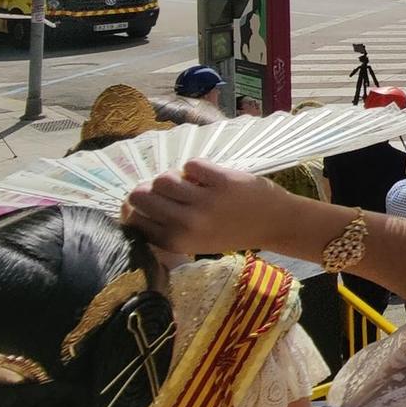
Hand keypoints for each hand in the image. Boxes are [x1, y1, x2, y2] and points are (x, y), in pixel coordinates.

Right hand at [121, 160, 291, 255]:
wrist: (274, 223)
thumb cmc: (230, 231)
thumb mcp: (193, 241)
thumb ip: (165, 227)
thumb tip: (131, 203)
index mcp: (176, 242)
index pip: (133, 220)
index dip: (135, 207)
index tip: (147, 202)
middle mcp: (186, 225)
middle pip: (140, 195)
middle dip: (150, 189)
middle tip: (168, 190)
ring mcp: (205, 203)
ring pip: (163, 178)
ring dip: (174, 176)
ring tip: (189, 183)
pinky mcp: (222, 182)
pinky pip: (191, 164)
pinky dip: (196, 167)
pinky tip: (207, 176)